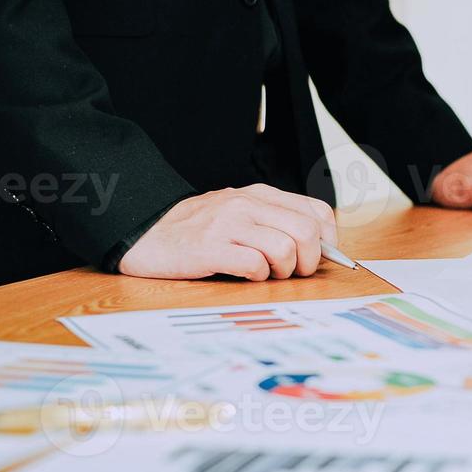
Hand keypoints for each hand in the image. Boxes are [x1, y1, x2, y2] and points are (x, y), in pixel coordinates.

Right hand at [120, 184, 337, 281]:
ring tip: (265, 273)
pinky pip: (254, 265)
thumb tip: (319, 248)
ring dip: (282, 270)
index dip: (328, 240)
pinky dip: (257, 276)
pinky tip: (244, 274)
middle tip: (292, 271)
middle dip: (309, 260)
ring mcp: (228, 224)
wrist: (144, 232)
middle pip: (306, 232)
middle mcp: (246, 204)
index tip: (319, 257)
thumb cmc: (197, 230)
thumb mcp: (240, 213)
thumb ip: (275, 222)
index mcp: (260, 194)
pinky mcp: (210, 248)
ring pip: (285, 248)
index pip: (317, 212)